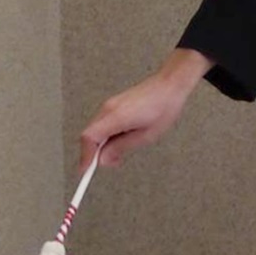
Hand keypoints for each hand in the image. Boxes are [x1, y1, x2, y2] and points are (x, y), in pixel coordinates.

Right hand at [78, 48, 213, 169]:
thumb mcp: (145, 136)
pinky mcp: (115, 104)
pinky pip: (103, 123)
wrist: (170, 85)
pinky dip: (108, 134)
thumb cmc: (164, 107)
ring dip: (103, 143)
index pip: (88, 138)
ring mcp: (110, 104)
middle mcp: (109, 108)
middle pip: (90, 134)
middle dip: (96, 152)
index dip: (85, 156)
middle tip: (112, 162)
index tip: (86, 170)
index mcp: (115, 116)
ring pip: (96, 129)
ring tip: (122, 150)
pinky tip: (123, 138)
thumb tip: (104, 159)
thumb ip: (121, 148)